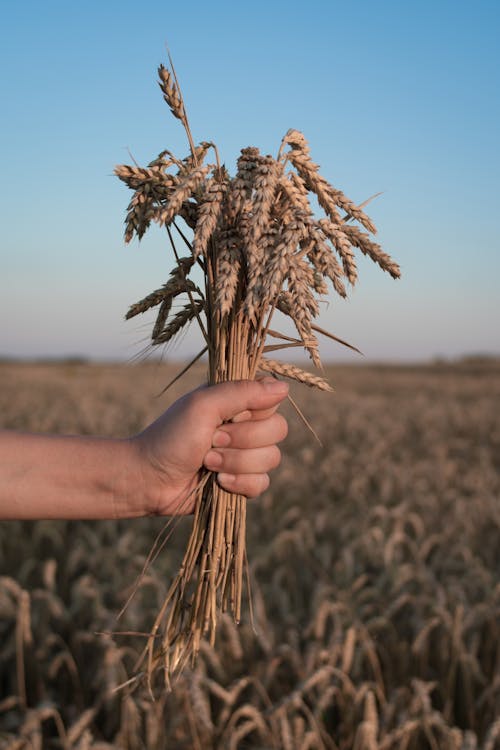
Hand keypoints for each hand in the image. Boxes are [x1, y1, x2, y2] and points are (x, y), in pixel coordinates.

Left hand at [132, 378, 288, 514]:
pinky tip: (217, 483)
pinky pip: (262, 484)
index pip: (273, 399)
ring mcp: (245, 455)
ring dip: (236, 463)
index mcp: (238, 401)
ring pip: (271, 459)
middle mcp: (245, 425)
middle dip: (243, 440)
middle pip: (278, 430)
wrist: (149, 478)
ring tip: (208, 462)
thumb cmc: (171, 436)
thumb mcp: (204, 406)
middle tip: (212, 440)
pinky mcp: (242, 482)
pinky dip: (239, 484)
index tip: (231, 415)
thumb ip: (243, 393)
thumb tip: (284, 387)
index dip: (256, 411)